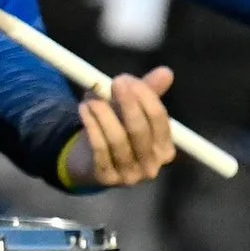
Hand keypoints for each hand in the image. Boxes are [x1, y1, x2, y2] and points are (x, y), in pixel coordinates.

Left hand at [64, 67, 177, 187]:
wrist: (88, 161)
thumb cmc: (116, 130)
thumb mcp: (130, 110)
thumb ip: (147, 92)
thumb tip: (166, 71)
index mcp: (165, 149)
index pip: (160, 119)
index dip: (145, 97)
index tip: (127, 79)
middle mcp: (152, 165)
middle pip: (140, 130)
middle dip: (128, 103)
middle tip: (114, 83)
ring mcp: (130, 175)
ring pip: (117, 139)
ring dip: (103, 115)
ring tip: (91, 98)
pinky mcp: (106, 178)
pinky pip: (99, 149)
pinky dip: (92, 126)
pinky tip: (83, 110)